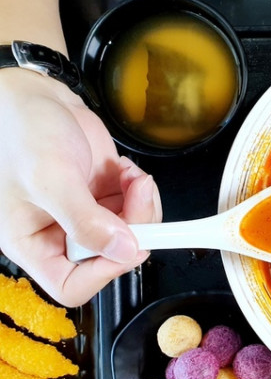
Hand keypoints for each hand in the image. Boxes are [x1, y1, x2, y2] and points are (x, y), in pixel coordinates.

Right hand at [0, 69, 161, 306]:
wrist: (31, 93)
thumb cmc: (19, 132)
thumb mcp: (49, 178)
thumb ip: (86, 220)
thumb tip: (124, 251)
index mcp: (33, 243)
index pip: (72, 285)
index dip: (105, 272)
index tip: (127, 244)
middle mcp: (61, 235)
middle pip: (111, 258)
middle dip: (134, 229)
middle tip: (138, 194)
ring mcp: (87, 215)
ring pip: (132, 233)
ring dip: (142, 207)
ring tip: (132, 177)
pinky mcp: (104, 195)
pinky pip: (137, 208)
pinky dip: (141, 191)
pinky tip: (126, 170)